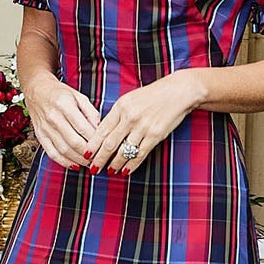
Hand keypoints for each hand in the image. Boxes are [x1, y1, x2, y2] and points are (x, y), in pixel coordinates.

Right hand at [25, 73, 102, 169]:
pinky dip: (64, 162)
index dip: (95, 141)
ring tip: (90, 164)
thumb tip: (100, 130)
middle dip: (88, 154)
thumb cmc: (60, 93)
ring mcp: (45, 128)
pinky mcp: (40, 136)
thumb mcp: (79, 96)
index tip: (104, 147)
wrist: (36, 89)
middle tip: (99, 159)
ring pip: (64, 150)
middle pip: (74, 142)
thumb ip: (91, 112)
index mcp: (65, 105)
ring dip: (78, 160)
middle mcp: (53, 117)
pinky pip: (52, 153)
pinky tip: (74, 165)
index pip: (83, 128)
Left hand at [85, 70, 209, 174]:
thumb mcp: (129, 99)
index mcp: (120, 107)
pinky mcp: (155, 135)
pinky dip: (131, 164)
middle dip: (99, 159)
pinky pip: (140, 154)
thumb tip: (101, 133)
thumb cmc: (152, 96)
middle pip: (109, 143)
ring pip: (123, 151)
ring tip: (109, 171)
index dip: (92, 145)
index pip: (101, 130)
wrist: (178, 91)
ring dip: (114, 164)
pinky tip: (125, 170)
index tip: (85, 155)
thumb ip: (116, 115)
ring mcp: (142, 127)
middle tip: (92, 169)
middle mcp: (129, 117)